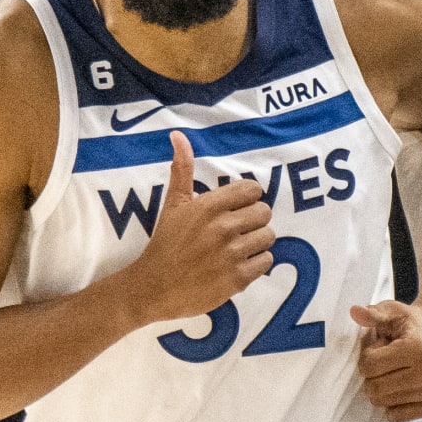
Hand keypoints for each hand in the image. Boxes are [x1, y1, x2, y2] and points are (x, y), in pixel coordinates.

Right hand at [118, 130, 274, 327]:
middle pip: (264, 212)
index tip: (236, 209)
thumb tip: (178, 135)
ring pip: (268, 237)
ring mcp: (232, 254)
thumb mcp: (173, 204)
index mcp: (210, 206)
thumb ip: (182, 169)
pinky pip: (266, 262)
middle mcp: (224, 227)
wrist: (154, 287)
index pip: (253, 190)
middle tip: (237, 230)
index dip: (247, 199)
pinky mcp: (238, 279)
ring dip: (256, 242)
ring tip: (238, 248)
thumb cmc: (165, 243)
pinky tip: (239, 264)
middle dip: (253, 220)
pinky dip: (257, 263)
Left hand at [350, 298, 421, 421]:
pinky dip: (392, 404)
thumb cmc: (414, 321)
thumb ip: (373, 313)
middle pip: (374, 388)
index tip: (379, 347)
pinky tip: (401, 386)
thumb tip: (354, 311)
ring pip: (383, 403)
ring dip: (383, 387)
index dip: (367, 356)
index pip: (369, 367)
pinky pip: (396, 417)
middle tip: (386, 360)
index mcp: (418, 349)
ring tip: (396, 370)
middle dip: (372, 374)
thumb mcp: (394, 310)